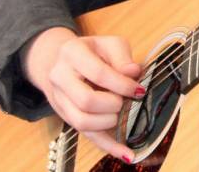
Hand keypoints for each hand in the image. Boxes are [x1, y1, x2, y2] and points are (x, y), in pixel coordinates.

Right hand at [24, 27, 143, 161]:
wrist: (62, 61)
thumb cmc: (92, 52)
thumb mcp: (108, 43)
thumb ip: (122, 56)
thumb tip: (133, 72)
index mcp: (71, 52)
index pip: (97, 73)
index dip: (121, 84)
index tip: (138, 90)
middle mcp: (60, 77)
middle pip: (86, 101)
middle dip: (113, 104)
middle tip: (126, 101)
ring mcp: (59, 100)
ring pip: (82, 121)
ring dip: (109, 122)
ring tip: (121, 114)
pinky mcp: (66, 117)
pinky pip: (86, 136)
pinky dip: (108, 146)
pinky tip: (127, 153)